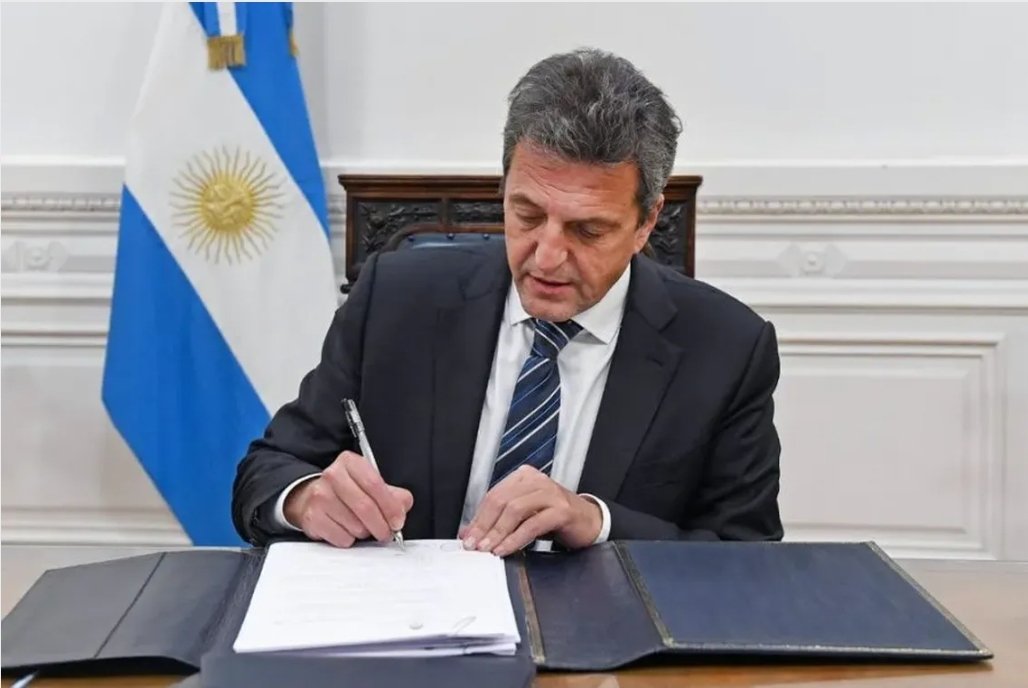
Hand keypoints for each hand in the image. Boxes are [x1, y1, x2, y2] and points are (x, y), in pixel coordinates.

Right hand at [284, 450, 412, 547]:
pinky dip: (350, 539)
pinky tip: (346, 528)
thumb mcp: (370, 483)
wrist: (312, 497)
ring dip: (365, 532)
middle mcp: (332, 475)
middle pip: (365, 507)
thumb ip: (393, 494)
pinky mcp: (313, 517)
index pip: (374, 484)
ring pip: (355, 526)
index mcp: (350, 462)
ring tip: (361, 525)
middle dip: (381, 526)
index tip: (398, 520)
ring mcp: (320, 496)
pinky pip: (342, 538)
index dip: (390, 507)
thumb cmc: (346, 490)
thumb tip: (402, 507)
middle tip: (387, 533)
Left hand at [459, 466, 601, 556]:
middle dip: (485, 526)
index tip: (468, 536)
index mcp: (524, 477)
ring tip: (488, 548)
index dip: (478, 517)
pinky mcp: (561, 510)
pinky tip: (506, 549)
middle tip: (474, 545)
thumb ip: (498, 521)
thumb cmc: (555, 517)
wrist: (589, 521)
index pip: (494, 495)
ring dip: (498, 532)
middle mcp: (537, 480)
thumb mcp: (524, 516)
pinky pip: (532, 524)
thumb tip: (469, 532)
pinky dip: (516, 538)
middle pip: (501, 501)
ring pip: (515, 510)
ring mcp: (550, 493)